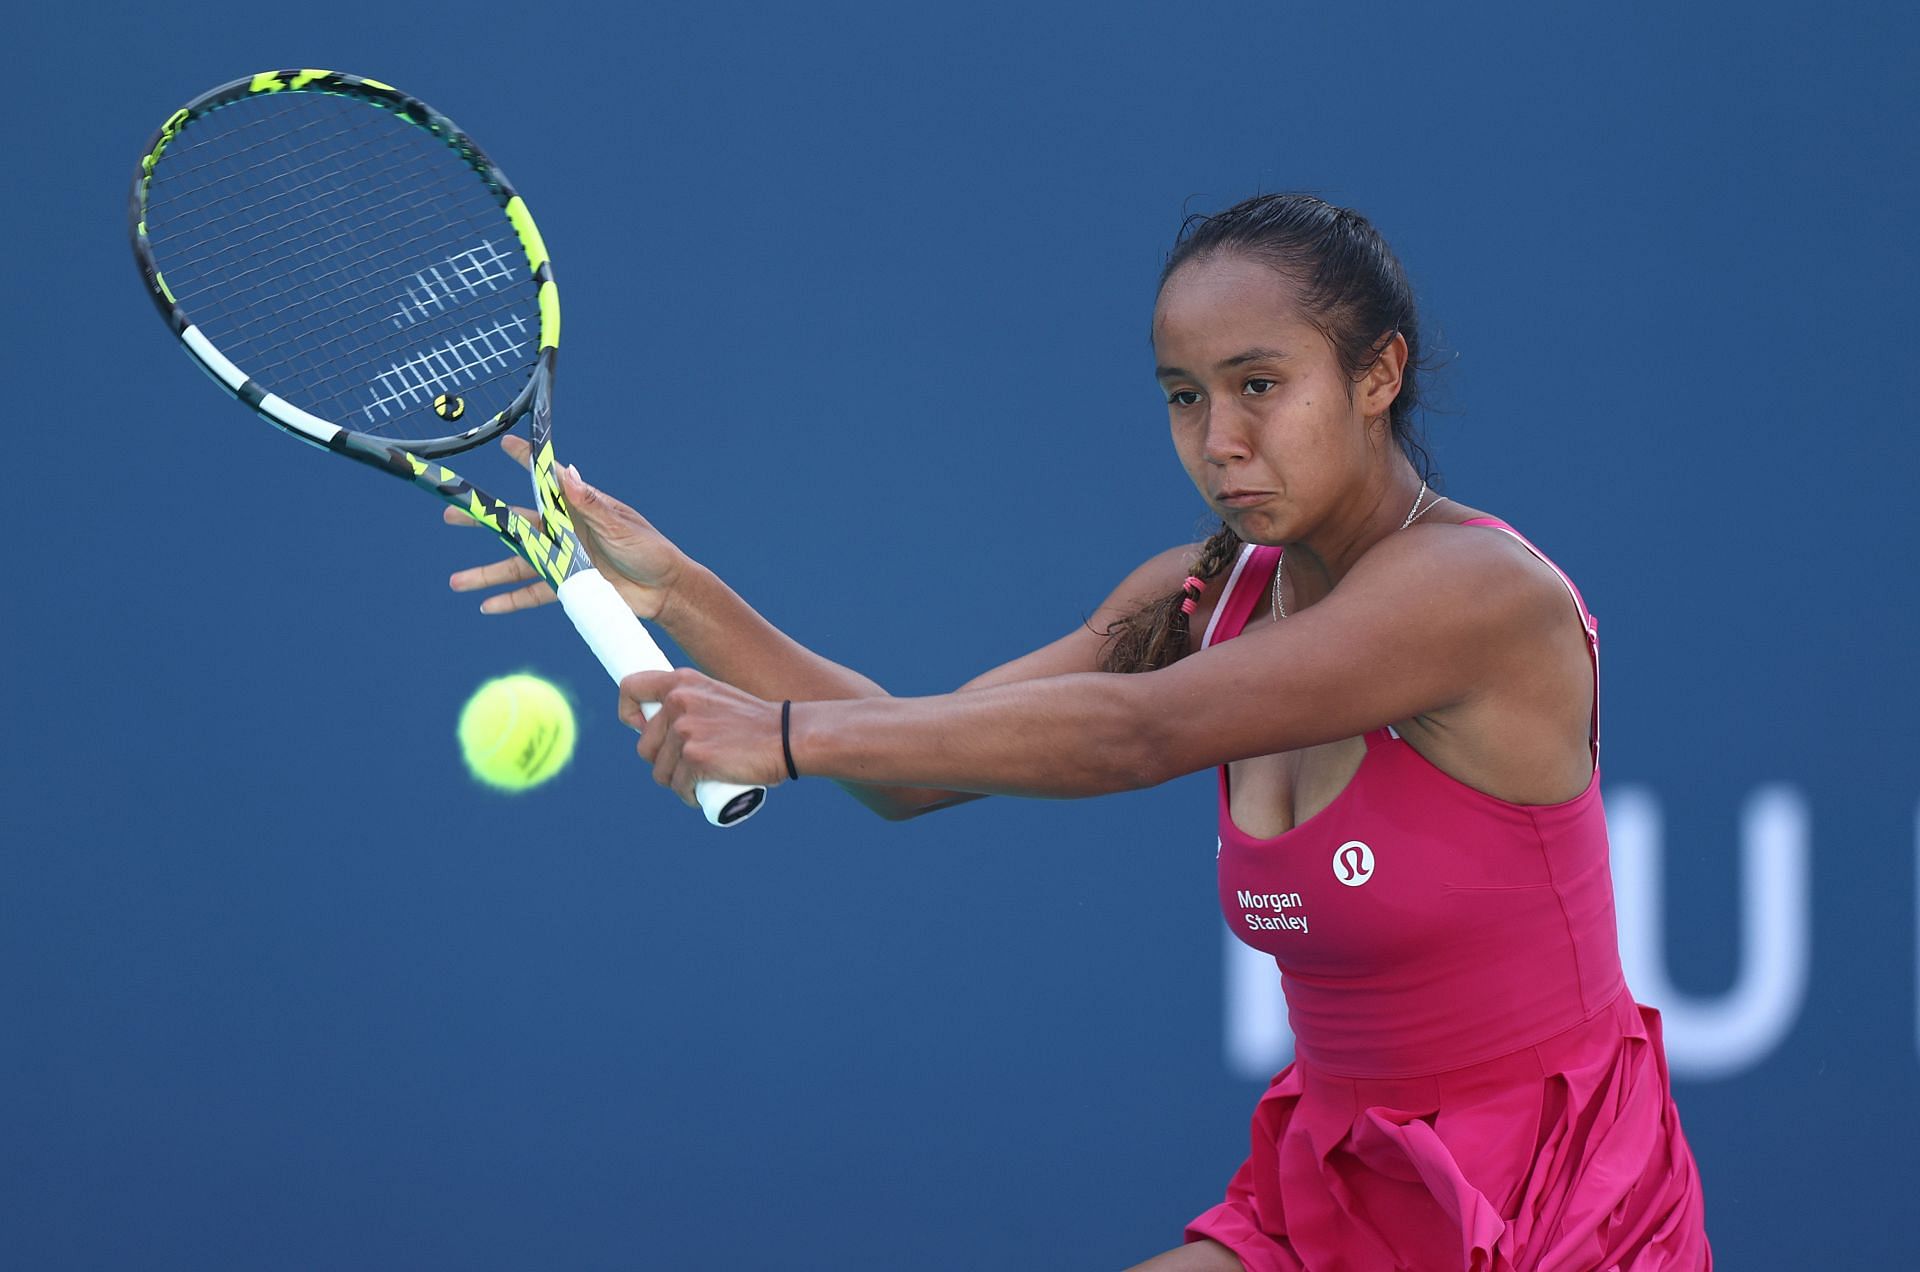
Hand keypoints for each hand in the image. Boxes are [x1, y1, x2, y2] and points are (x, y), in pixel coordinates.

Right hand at [445, 436, 688, 619]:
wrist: (665, 591)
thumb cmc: (649, 550)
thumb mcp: (619, 525)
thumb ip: (590, 503)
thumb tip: (565, 472)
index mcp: (578, 507)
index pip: (545, 480)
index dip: (525, 461)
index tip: (504, 442)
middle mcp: (564, 531)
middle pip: (516, 523)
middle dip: (483, 520)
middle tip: (451, 515)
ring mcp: (563, 559)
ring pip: (516, 564)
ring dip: (486, 573)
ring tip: (455, 581)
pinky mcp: (567, 586)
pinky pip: (533, 593)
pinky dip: (511, 600)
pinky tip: (486, 606)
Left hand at [621, 670, 789, 804]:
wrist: (786, 737)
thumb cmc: (756, 723)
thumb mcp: (716, 697)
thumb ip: (688, 704)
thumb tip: (657, 729)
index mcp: (681, 681)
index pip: (630, 688)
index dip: (628, 713)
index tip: (639, 727)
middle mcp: (678, 701)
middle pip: (644, 745)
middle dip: (663, 762)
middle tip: (689, 765)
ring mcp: (685, 729)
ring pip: (659, 771)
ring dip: (676, 782)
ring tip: (699, 780)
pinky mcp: (694, 757)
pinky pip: (678, 786)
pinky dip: (688, 796)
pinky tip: (701, 794)